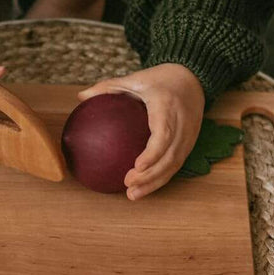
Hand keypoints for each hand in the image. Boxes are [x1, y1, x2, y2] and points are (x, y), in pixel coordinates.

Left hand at [76, 63, 204, 199]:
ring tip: (133, 194)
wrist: (192, 79)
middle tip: (128, 185)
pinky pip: (176, 164)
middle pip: (169, 156)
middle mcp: (182, 124)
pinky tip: (143, 187)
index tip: (137, 166)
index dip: (152, 154)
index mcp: (168, 107)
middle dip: (150, 175)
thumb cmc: (160, 79)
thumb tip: (81, 97)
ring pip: (174, 165)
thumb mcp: (135, 79)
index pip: (163, 134)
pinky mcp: (190, 143)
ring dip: (155, 183)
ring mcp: (189, 136)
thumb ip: (108, 87)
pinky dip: (161, 178)